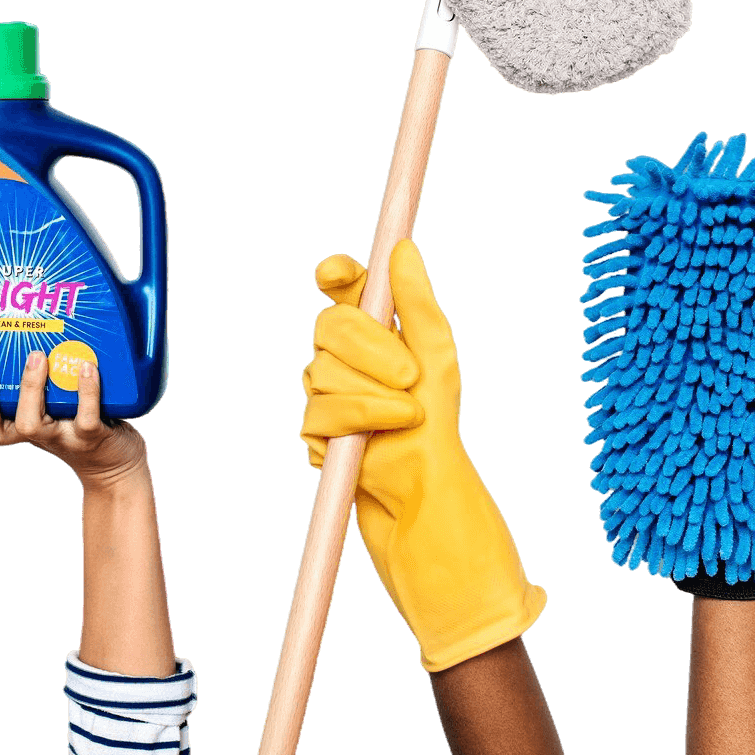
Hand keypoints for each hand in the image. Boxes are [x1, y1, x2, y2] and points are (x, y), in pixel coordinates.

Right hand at [0, 353, 148, 490]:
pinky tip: (86, 368)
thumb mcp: (48, 399)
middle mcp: (29, 435)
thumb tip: (17, 326)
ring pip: (31, 425)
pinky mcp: (91, 438)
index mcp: (12, 425)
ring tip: (37, 356)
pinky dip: (86, 392)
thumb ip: (28, 375)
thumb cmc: (76, 419)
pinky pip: (86, 417)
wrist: (115, 457)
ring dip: (30, 389)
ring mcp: (59, 438)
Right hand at [300, 240, 546, 671]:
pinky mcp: (318, 435)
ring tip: (401, 423)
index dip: (339, 275)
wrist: (425, 507)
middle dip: (368, 350)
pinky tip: (369, 450)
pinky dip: (350, 431)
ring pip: (319, 374)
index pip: (346, 290)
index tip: (339, 273)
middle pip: (328, 327)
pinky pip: (315, 417)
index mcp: (382, 334)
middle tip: (409, 378)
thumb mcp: (439, 362)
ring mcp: (330, 396)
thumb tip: (402, 248)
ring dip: (368, 401)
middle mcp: (351, 359)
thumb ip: (419, 305)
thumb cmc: (439, 434)